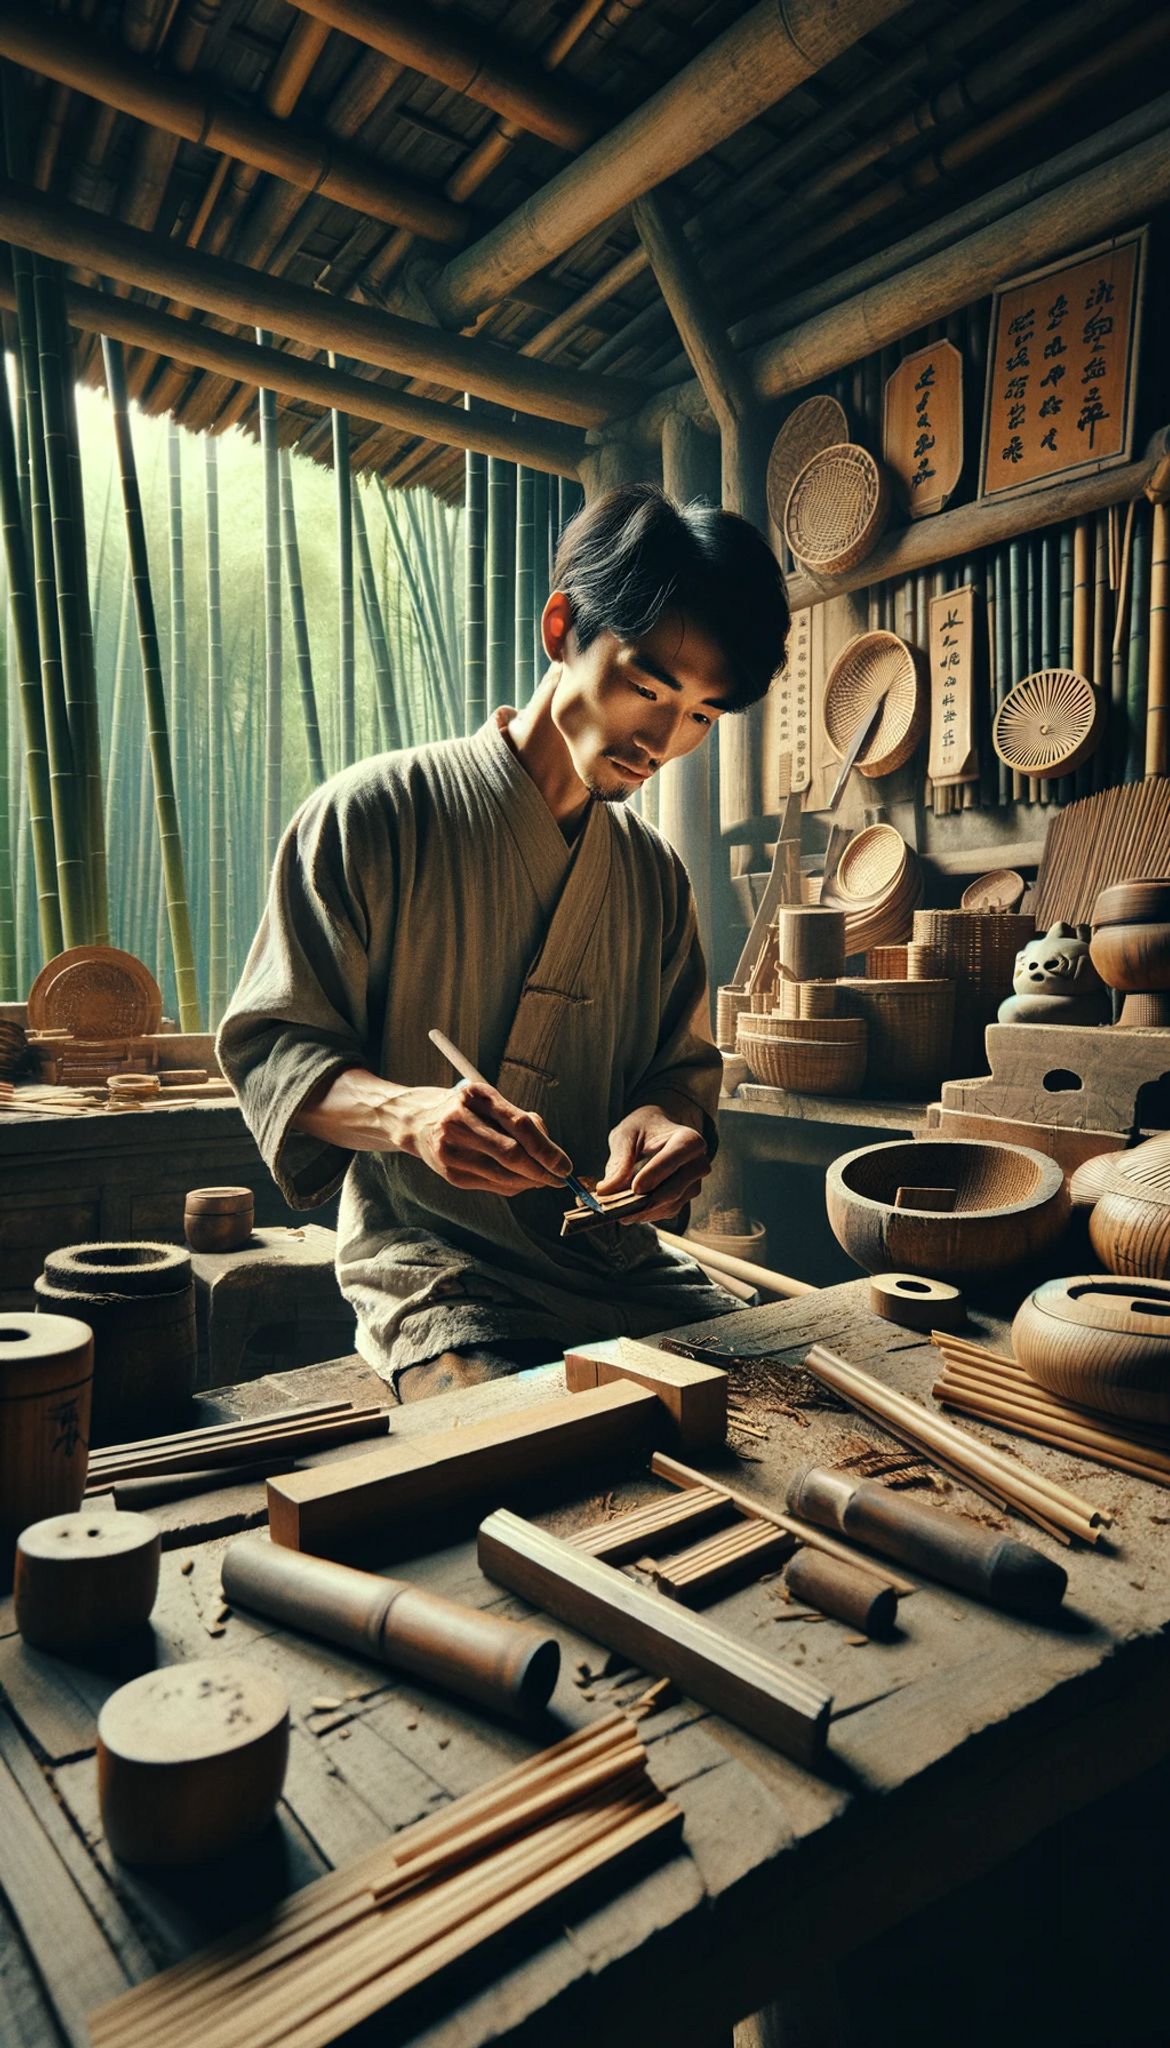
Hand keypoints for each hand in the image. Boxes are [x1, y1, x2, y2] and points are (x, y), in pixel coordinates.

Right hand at [389, 1081, 572, 1197]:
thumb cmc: (464, 1109)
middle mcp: (459, 1122)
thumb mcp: (488, 1101)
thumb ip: (518, 1120)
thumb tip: (551, 1152)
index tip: (565, 1165)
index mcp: (475, 1096)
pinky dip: (513, 1186)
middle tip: (560, 1178)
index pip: (520, 1125)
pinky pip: (491, 1185)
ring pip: (503, 1175)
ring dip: (530, 1181)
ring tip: (542, 1179)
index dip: (547, 1149)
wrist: (415, 1121)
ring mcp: (451, 1150)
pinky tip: (521, 1181)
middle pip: (512, 1154)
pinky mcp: (449, 1173)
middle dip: (542, 1170)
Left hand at [594, 1105, 710, 1224]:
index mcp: (688, 1140)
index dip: (656, 1173)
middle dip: (646, 1201)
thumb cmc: (643, 1129)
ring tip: (616, 1210)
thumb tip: (606, 1190)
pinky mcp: (683, 1199)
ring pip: (669, 1205)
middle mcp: (697, 1164)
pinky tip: (627, 1211)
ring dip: (642, 1211)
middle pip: (675, 1189)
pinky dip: (645, 1214)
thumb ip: (619, 1160)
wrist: (658, 1132)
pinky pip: (665, 1212)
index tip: (635, 1187)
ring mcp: (693, 1184)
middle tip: (620, 1208)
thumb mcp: (627, 1135)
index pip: (675, 1158)